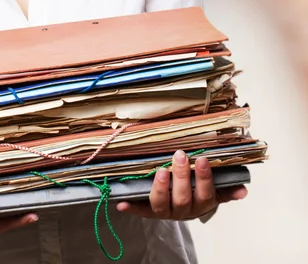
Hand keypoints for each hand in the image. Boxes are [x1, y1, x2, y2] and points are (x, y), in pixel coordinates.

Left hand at [116, 151, 247, 219]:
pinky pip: (140, 210)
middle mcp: (183, 210)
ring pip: (162, 203)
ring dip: (161, 187)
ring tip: (161, 170)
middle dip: (181, 176)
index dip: (203, 177)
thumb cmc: (195, 192)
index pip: (206, 193)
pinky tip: (122, 203)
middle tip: (179, 155)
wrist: (178, 207)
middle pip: (183, 197)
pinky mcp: (148, 211)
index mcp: (200, 204)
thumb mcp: (212, 190)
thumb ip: (226, 189)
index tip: (201, 159)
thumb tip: (243, 189)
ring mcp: (165, 211)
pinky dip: (131, 208)